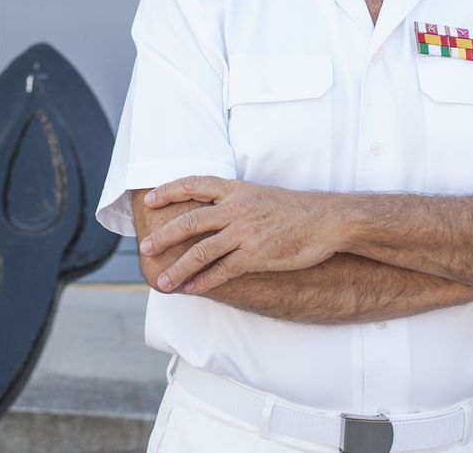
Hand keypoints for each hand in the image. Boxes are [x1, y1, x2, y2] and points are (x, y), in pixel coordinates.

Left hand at [138, 177, 341, 294]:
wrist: (327, 221)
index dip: (169, 190)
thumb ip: (234, 201)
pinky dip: (204, 281)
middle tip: (145, 248)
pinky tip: (191, 289)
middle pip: (190, 221)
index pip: (194, 184)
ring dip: (178, 268)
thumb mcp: (260, 195)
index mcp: (236, 189)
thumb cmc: (295, 209)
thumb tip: (212, 212)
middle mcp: (236, 208)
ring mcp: (245, 232)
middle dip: (164, 236)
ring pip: (201, 251)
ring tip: (162, 282)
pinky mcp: (256, 255)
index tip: (150, 199)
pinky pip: (223, 270)